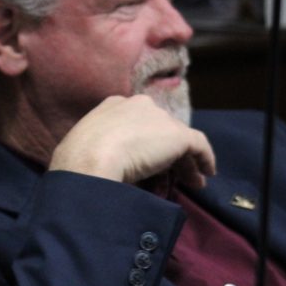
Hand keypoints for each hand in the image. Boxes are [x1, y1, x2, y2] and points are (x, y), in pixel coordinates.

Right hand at [48, 95, 215, 188]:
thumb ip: (102, 148)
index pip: (138, 121)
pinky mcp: (177, 135)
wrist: (90, 158)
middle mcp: (138, 105)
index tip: (150, 159)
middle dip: (168, 149)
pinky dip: (205, 159)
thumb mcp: (88, 146)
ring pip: (179, 137)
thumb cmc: (80, 157)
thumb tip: (108, 165)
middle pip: (161, 127)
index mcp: (114, 106)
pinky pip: (198, 145)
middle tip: (173, 172)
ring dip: (186, 159)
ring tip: (192, 180)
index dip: (147, 140)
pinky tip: (206, 174)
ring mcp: (159, 118)